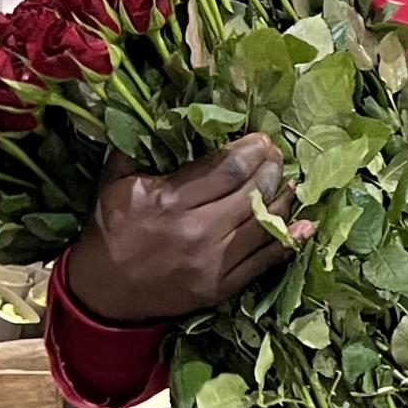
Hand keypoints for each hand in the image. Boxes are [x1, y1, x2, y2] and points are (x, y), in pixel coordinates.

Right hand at [61, 134, 296, 324]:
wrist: (103, 294)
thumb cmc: (110, 231)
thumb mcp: (114, 183)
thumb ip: (136, 147)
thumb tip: (161, 113)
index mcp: (170, 201)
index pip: (228, 168)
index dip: (252, 149)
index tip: (262, 138)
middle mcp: (197, 231)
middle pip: (252, 191)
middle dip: (272, 167)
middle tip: (277, 155)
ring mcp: (213, 262)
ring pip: (264, 223)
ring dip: (284, 199)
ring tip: (290, 182)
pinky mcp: (221, 286)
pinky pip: (264, 261)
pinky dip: (288, 241)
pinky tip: (303, 225)